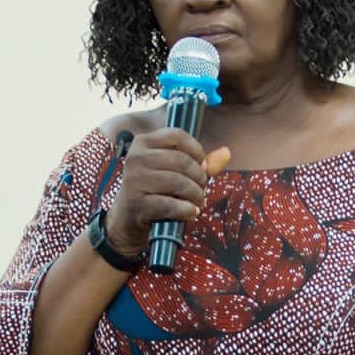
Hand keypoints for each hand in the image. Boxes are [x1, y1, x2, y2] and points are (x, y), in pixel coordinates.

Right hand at [103, 129, 232, 259]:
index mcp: (143, 142)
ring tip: (198, 201)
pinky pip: (170, 205)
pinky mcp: (136, 203)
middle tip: (202, 188)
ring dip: (196, 194)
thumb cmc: (154, 190)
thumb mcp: (173, 171)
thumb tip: (227, 153)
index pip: (177, 136)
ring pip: (177, 182)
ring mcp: (134, 180)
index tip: (203, 165)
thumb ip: (200, 162)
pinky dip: (186, 210)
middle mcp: (135, 157)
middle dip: (199, 177)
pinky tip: (192, 212)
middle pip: (181, 161)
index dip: (196, 149)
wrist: (127, 218)